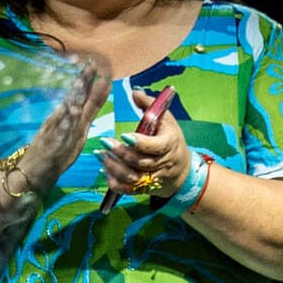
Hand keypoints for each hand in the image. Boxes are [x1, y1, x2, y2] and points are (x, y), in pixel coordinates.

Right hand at [16, 61, 110, 193]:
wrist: (33, 173)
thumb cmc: (56, 149)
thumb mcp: (78, 128)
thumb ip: (89, 110)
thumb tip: (101, 91)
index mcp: (73, 116)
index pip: (84, 95)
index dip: (91, 80)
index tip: (97, 63)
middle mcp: (64, 120)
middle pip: (75, 99)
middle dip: (83, 82)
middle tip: (90, 65)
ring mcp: (56, 131)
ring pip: (66, 112)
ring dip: (74, 98)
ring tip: (80, 83)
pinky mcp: (51, 144)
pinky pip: (59, 133)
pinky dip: (64, 123)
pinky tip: (70, 114)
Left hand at [99, 87, 191, 202]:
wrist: (181, 168)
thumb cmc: (171, 138)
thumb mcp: (167, 120)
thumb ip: (150, 106)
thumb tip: (134, 92)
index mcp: (169, 144)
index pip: (155, 146)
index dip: (140, 143)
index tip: (124, 136)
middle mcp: (162, 163)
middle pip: (139, 162)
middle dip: (120, 153)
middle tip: (104, 143)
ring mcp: (153, 178)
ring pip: (132, 178)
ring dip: (114, 168)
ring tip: (101, 156)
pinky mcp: (144, 189)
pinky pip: (128, 190)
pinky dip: (114, 182)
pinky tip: (104, 171)